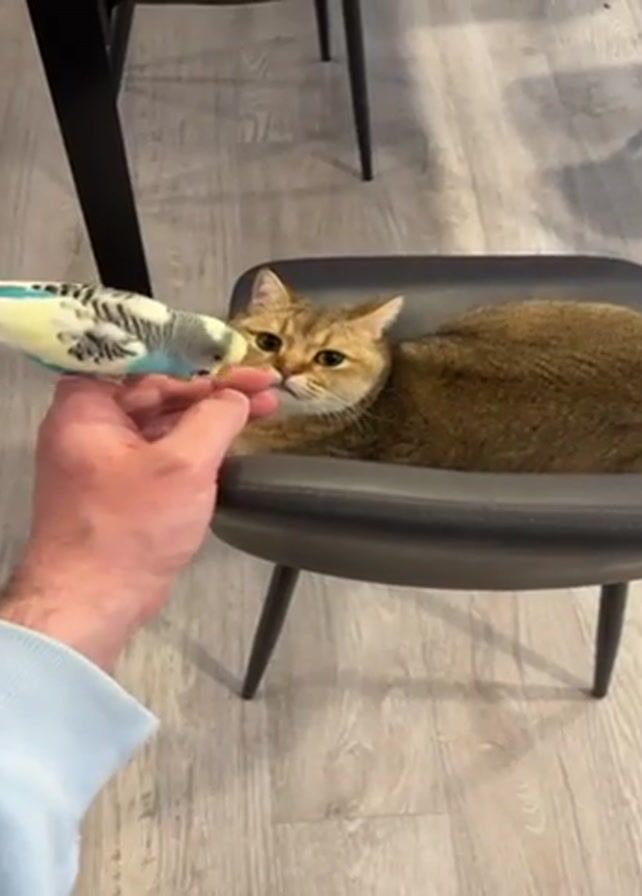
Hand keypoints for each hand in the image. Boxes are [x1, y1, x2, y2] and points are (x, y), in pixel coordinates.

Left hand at [0, 370, 276, 670]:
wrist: (93, 603)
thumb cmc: (126, 532)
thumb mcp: (183, 465)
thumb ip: (216, 419)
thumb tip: (237, 397)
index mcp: (87, 406)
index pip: (146, 360)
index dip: (197, 355)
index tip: (239, 358)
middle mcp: (89, 425)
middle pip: (158, 389)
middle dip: (213, 390)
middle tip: (262, 387)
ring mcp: (104, 457)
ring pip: (164, 421)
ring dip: (210, 417)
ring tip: (262, 409)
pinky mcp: (120, 486)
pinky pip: (161, 451)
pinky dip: (196, 445)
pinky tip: (230, 440)